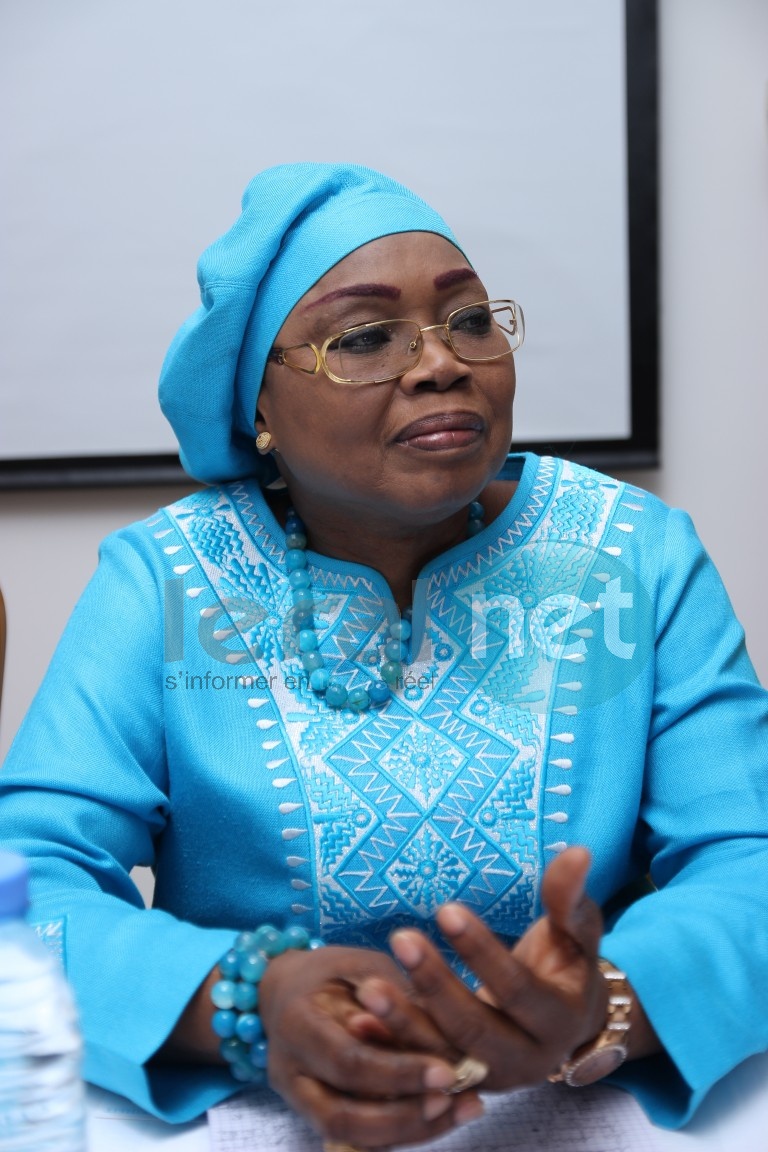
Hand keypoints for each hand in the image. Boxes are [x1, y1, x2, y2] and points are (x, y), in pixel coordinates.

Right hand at [258, 944, 483, 1148]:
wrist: (282, 989)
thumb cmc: (331, 971)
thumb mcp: (361, 965)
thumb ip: (394, 997)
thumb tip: (445, 1029)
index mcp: (296, 1022)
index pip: (348, 1062)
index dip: (399, 1073)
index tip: (447, 1071)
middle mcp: (289, 1071)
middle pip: (344, 1115)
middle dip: (405, 1115)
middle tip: (456, 1099)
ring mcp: (298, 1099)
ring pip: (350, 1137)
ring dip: (409, 1131)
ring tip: (459, 1109)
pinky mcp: (314, 1114)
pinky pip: (357, 1139)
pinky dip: (400, 1132)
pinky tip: (442, 1116)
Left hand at [355, 847, 607, 1090]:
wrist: (564, 1023)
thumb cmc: (567, 963)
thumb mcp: (577, 932)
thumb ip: (570, 900)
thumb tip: (578, 853)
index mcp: (560, 1022)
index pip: (518, 989)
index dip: (482, 952)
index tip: (446, 910)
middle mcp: (527, 1061)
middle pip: (475, 1029)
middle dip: (435, 986)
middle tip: (400, 937)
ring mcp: (490, 1078)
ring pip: (442, 1056)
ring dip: (403, 1024)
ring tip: (367, 988)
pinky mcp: (460, 1082)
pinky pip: (420, 1069)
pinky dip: (389, 1048)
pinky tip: (357, 1021)